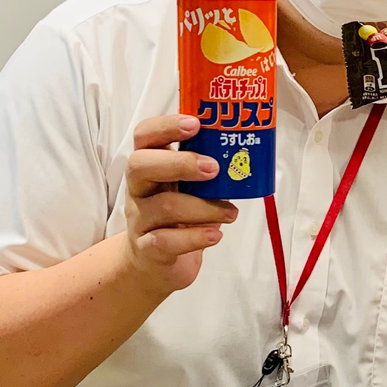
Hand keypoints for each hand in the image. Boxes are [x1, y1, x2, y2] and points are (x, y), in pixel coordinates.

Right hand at [122, 115, 237, 294]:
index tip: (196, 124)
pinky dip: (194, 238)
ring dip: (204, 208)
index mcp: (150, 165)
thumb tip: (246, 154)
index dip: (166, 126)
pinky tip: (215, 235)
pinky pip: (165, 241)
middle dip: (180, 163)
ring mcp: (139, 219)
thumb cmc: (177, 217)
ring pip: (164, 206)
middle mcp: (139, 189)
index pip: (145, 135)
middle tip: (214, 168)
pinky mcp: (146, 249)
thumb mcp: (189, 188)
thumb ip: (207, 170)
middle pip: (140, 164)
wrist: (154, 262)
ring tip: (230, 212)